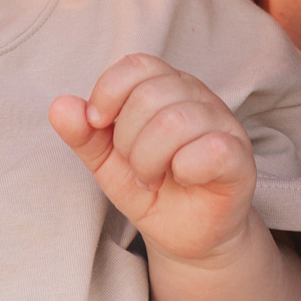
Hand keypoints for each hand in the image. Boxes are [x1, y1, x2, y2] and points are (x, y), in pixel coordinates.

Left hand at [51, 52, 267, 266]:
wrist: (185, 235)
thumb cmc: (151, 188)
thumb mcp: (106, 162)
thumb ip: (83, 134)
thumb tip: (60, 105)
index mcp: (166, 87)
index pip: (137, 65)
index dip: (109, 92)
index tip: (99, 126)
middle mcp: (197, 97)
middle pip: (150, 95)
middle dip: (128, 140)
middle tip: (137, 168)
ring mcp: (224, 124)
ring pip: (176, 120)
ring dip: (151, 159)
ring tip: (154, 178)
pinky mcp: (240, 158)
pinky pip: (211, 148)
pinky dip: (185, 168)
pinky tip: (183, 179)